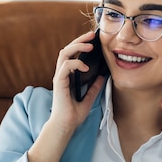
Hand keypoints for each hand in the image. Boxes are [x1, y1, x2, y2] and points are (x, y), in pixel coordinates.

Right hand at [28, 32, 104, 161]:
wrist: (66, 126)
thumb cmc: (73, 115)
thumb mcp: (89, 99)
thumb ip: (94, 88)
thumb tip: (102, 77)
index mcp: (67, 76)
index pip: (72, 55)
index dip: (81, 45)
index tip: (94, 40)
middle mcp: (62, 74)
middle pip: (67, 49)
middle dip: (80, 40)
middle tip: (92, 35)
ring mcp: (59, 77)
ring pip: (64, 53)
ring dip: (77, 46)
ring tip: (90, 45)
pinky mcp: (59, 82)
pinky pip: (66, 66)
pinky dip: (76, 63)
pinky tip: (86, 67)